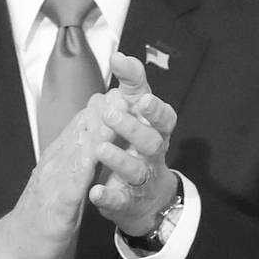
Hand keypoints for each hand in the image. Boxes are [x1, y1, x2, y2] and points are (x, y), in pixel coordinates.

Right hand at [0, 100, 106, 258]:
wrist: (13, 249)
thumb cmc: (40, 218)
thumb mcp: (61, 186)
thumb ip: (74, 164)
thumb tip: (89, 141)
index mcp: (58, 161)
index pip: (80, 129)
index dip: (101, 109)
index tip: (120, 90)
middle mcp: (54, 165)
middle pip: (80, 132)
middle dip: (103, 111)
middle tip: (124, 89)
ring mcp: (53, 183)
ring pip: (76, 150)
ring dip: (96, 130)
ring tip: (116, 111)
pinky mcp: (56, 206)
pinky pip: (71, 183)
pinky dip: (84, 167)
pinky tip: (97, 154)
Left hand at [86, 52, 180, 234]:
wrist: (144, 199)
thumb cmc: (137, 148)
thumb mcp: (137, 116)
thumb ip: (131, 88)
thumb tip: (120, 56)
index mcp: (156, 132)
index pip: (162, 117)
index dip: (154, 108)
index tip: (141, 97)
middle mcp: (153, 155)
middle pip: (152, 141)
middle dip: (134, 128)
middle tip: (113, 115)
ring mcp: (142, 180)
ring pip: (136, 170)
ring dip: (119, 159)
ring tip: (101, 149)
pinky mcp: (128, 202)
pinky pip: (120, 200)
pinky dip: (108, 197)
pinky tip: (95, 191)